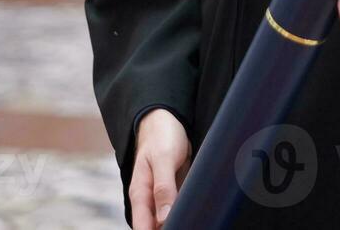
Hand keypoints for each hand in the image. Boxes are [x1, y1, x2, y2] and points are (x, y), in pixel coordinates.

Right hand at [130, 108, 190, 228]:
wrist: (167, 121)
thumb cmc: (161, 137)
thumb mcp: (163, 160)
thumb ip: (163, 188)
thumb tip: (162, 220)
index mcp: (140, 193)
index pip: (143, 227)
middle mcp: (149, 198)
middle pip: (156, 226)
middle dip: (171, 227)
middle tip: (190, 222)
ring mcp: (162, 196)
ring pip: (168, 218)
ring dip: (181, 219)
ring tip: (196, 219)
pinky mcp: (175, 191)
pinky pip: (179, 206)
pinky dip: (187, 210)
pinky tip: (199, 212)